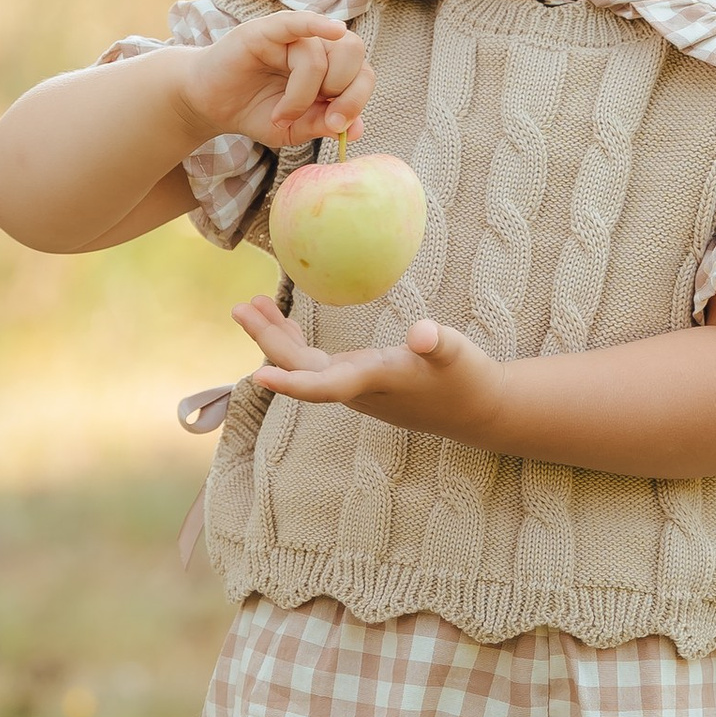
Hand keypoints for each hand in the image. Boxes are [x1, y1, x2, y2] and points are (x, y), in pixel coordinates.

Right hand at [183, 11, 370, 149]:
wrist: (211, 106)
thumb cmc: (254, 112)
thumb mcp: (294, 129)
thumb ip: (323, 124)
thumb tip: (357, 128)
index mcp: (330, 68)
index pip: (363, 72)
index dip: (356, 100)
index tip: (335, 126)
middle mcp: (316, 46)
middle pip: (352, 53)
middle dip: (340, 91)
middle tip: (310, 115)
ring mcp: (291, 36)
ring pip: (319, 56)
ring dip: (302, 94)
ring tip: (280, 113)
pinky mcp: (266, 30)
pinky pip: (298, 22)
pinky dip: (318, 24)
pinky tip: (332, 30)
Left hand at [233, 294, 505, 443]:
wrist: (476, 411)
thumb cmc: (467, 380)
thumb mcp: (459, 356)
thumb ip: (439, 344)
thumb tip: (424, 333)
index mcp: (375, 382)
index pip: (325, 387)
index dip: (292, 384)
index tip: (260, 376)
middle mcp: (356, 388)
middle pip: (302, 369)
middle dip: (268, 342)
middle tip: (240, 308)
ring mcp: (354, 385)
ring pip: (304, 364)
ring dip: (275, 338)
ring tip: (250, 305)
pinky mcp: (359, 379)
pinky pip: (315, 362)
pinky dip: (295, 340)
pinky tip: (283, 321)